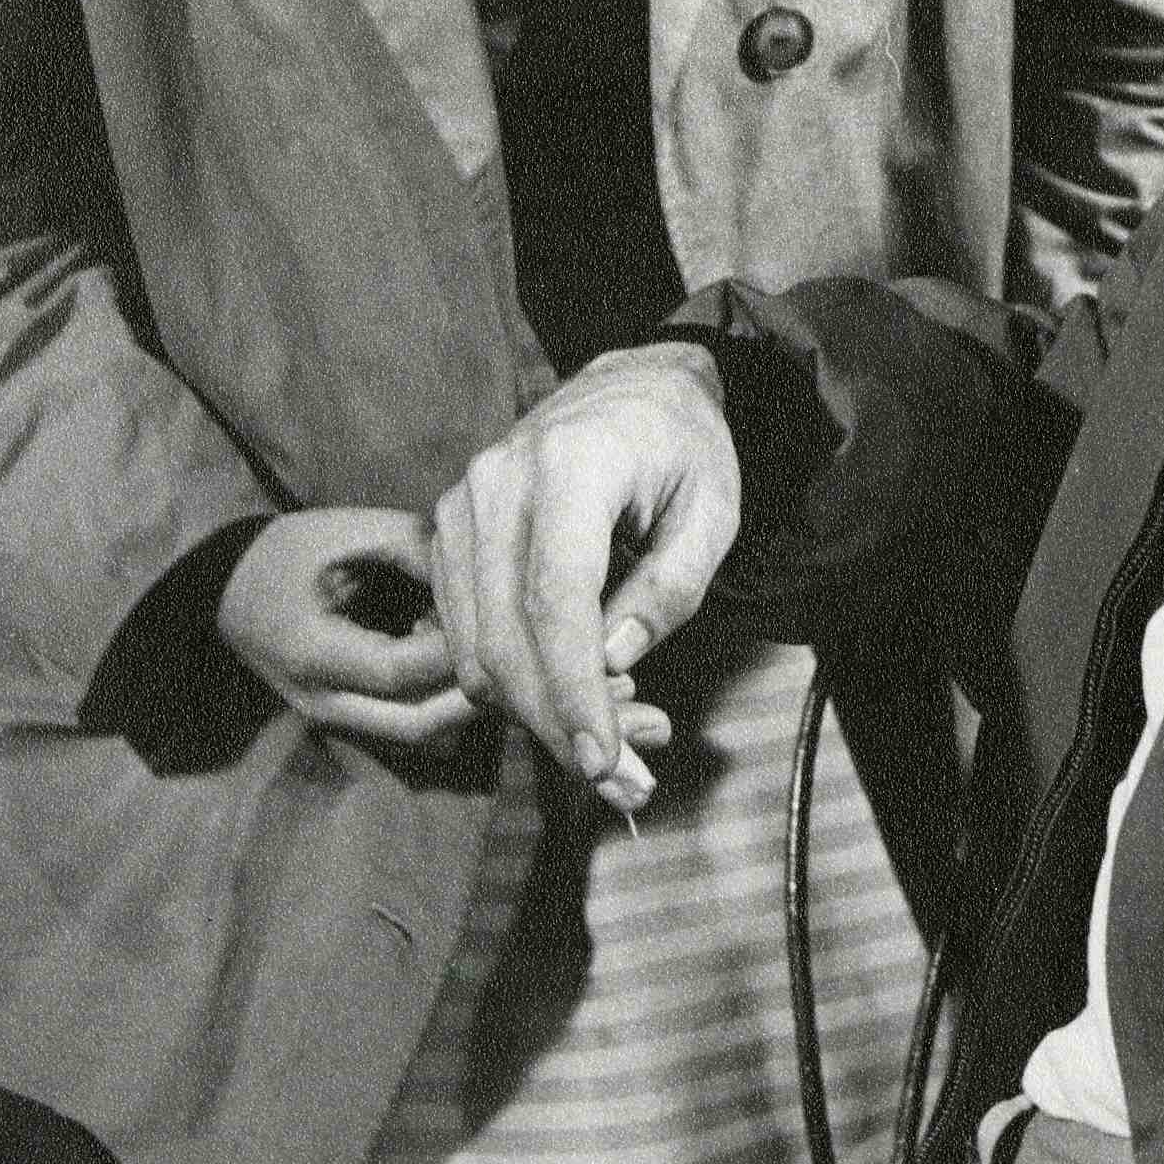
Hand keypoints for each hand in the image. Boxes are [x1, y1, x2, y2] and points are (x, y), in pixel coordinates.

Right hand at [216, 505, 480, 746]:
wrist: (228, 589)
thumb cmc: (289, 552)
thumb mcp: (346, 532)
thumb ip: (411, 544)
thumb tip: (474, 568)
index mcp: (315, 653)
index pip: (401, 672)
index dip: (451, 649)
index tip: (483, 613)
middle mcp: (322, 701)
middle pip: (414, 726)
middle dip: (469, 698)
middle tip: (507, 659)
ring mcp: (330, 719)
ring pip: (412, 738)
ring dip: (456, 707)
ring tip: (481, 659)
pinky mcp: (340, 720)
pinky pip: (401, 731)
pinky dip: (435, 707)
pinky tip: (448, 666)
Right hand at [432, 342, 739, 793]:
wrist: (634, 383)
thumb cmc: (684, 447)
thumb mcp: (712, 512)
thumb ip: (668, 590)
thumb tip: (610, 663)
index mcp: (571, 467)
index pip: (556, 600)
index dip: (573, 693)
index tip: (601, 762)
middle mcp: (499, 482)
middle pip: (504, 636)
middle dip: (554, 724)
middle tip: (617, 781)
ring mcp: (463, 503)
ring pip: (475, 645)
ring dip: (531, 712)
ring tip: (605, 742)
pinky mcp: (450, 528)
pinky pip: (463, 630)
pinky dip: (509, 679)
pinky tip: (567, 694)